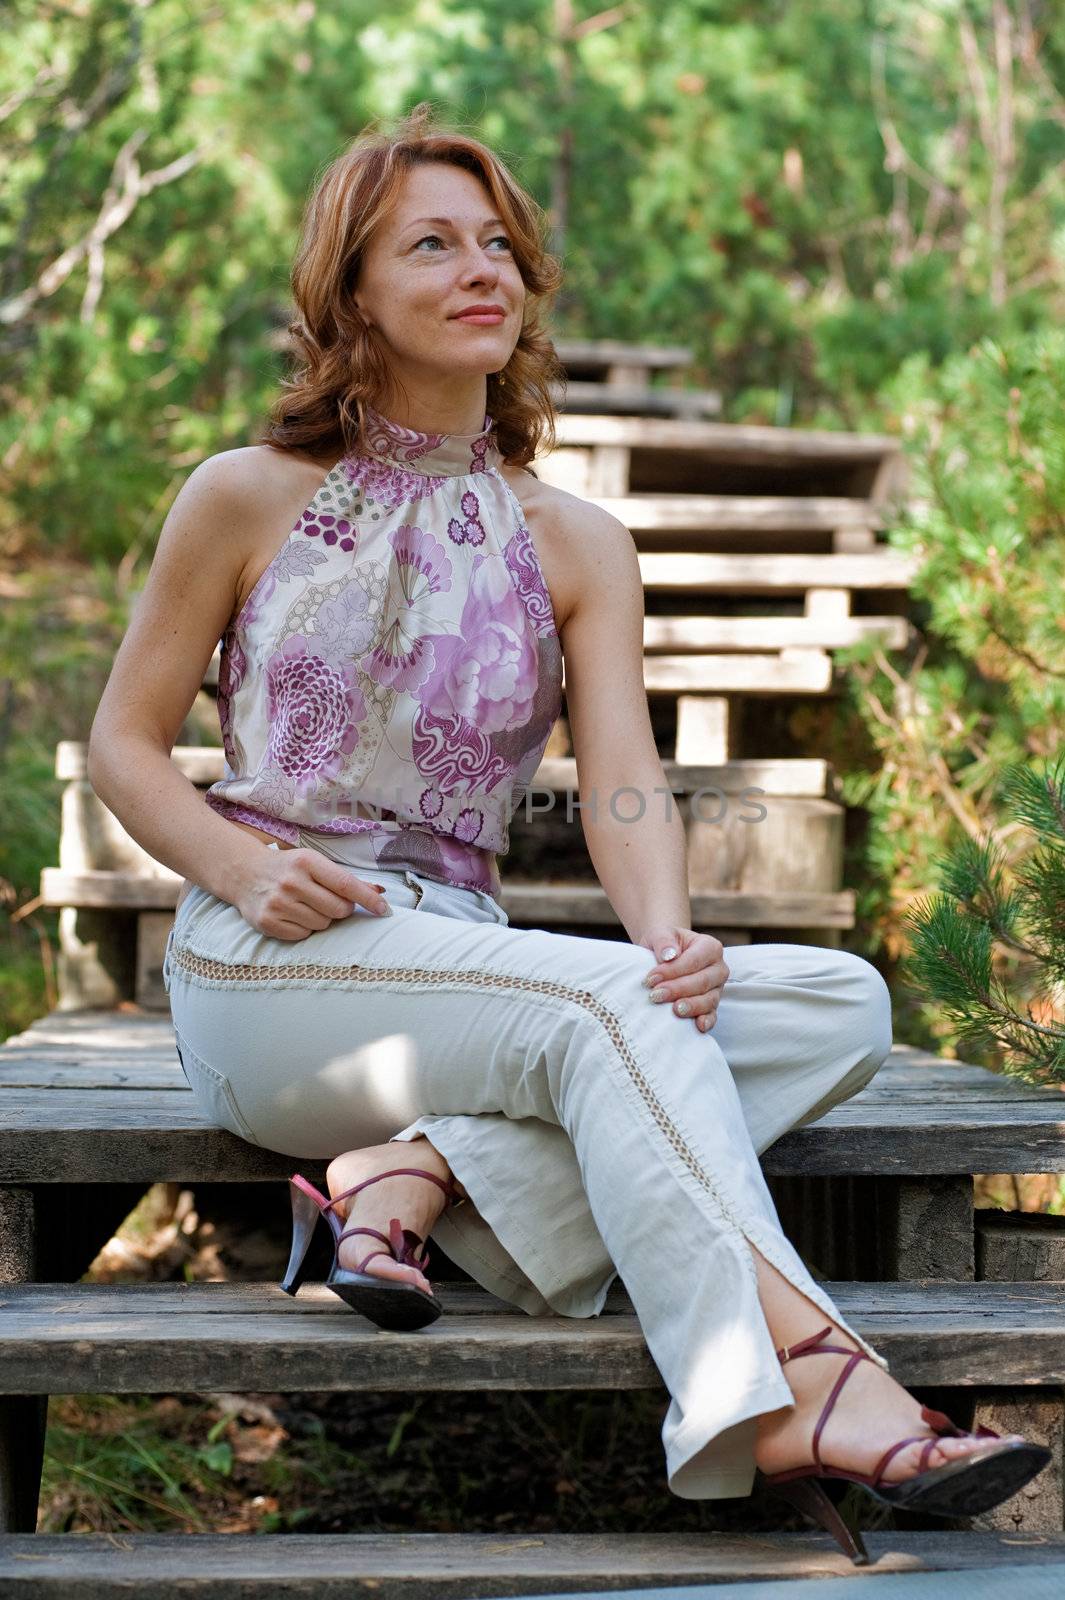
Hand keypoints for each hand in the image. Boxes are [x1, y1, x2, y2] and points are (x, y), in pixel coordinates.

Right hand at [236, 845, 391, 939]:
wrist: (245, 873)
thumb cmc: (289, 868)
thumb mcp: (316, 864)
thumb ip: (347, 880)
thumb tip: (379, 892)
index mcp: (306, 862)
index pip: (346, 885)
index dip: (368, 899)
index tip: (384, 909)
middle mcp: (291, 882)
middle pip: (339, 909)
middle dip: (342, 909)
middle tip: (330, 901)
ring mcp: (278, 903)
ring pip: (323, 924)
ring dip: (322, 918)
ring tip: (306, 905)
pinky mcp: (267, 923)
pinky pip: (304, 935)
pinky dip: (305, 928)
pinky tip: (294, 914)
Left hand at [637, 926, 729, 1033]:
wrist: (665, 955)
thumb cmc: (664, 944)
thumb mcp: (661, 934)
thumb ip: (664, 941)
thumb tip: (669, 955)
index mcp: (710, 947)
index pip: (694, 961)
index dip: (673, 971)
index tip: (650, 979)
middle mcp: (718, 968)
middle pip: (702, 982)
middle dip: (678, 990)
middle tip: (655, 995)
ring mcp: (717, 988)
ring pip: (709, 1000)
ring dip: (691, 1006)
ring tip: (674, 1010)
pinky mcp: (711, 1005)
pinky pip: (713, 1015)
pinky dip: (707, 1021)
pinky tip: (699, 1026)